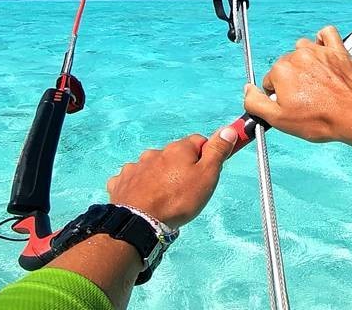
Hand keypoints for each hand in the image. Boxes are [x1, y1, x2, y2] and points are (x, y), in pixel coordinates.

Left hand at [106, 127, 237, 228]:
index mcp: (178, 149)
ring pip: (152, 167)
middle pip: (174, 155)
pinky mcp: (121, 182)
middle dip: (180, 167)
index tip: (207, 172)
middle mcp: (155, 153)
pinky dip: (139, 186)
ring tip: (164, 198)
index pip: (198, 142)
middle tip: (186, 190)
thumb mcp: (207, 176)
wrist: (140, 222)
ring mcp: (135, 167)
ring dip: (159, 176)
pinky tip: (143, 199)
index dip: (205, 155)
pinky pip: (133, 179)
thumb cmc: (178, 200)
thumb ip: (217, 151)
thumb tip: (229, 129)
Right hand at [243, 25, 351, 149]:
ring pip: (303, 49)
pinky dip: (323, 40)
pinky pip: (327, 34)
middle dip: (292, 80)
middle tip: (305, 98)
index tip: (291, 105)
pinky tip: (324, 53)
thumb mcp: (279, 120)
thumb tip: (247, 90)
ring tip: (316, 81)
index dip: (278, 96)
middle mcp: (298, 56)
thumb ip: (255, 103)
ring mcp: (319, 51)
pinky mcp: (337, 50)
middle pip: (286, 65)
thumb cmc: (319, 120)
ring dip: (305, 61)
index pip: (270, 81)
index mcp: (281, 71)